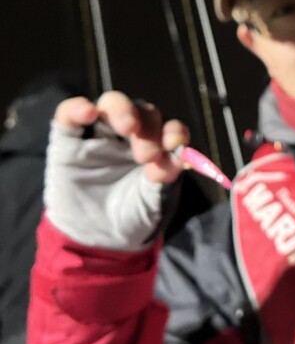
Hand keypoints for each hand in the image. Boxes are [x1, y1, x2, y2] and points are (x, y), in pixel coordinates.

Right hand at [45, 91, 189, 249]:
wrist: (98, 240)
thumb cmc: (131, 216)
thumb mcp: (153, 203)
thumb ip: (165, 179)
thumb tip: (178, 156)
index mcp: (156, 146)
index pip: (168, 127)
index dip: (174, 130)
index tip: (175, 143)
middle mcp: (129, 135)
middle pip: (143, 111)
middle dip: (149, 128)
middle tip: (147, 155)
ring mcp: (98, 134)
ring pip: (112, 103)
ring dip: (122, 110)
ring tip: (128, 127)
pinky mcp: (68, 141)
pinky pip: (68, 114)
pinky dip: (77, 108)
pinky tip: (88, 112)